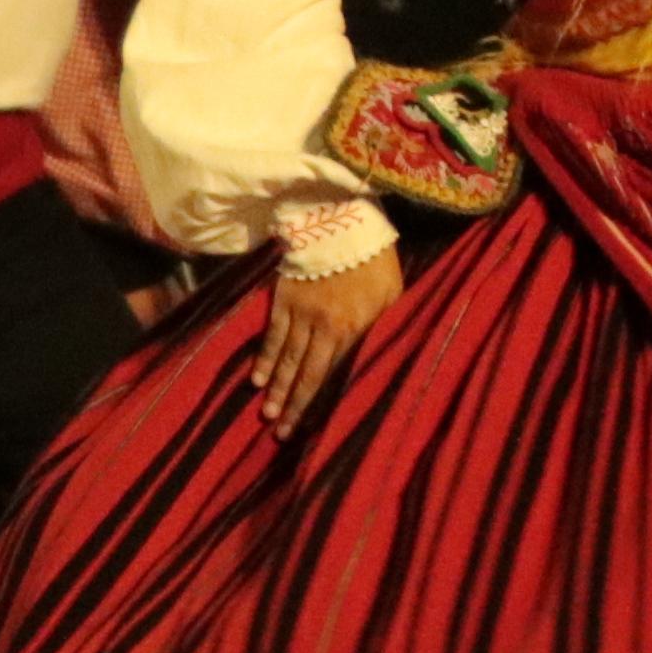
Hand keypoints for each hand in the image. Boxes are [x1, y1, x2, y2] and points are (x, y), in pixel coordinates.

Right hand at [253, 242, 399, 431]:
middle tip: (280, 431)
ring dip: (277, 388)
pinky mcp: (285, 298)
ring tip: (267, 413)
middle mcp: (325, 326)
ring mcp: (301, 312)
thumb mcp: (393, 297)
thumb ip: (382, 329)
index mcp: (355, 328)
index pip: (335, 374)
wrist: (344, 221)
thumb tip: (374, 361)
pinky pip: (273, 334)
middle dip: (293, 404)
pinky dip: (266, 358)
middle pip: (307, 373)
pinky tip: (258, 379)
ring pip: (288, 358)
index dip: (320, 402)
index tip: (309, 427)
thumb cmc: (376, 261)